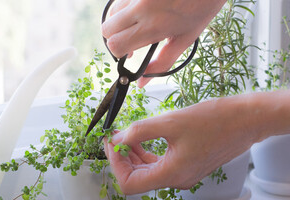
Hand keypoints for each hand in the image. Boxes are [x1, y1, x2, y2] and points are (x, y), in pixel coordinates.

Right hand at [102, 0, 226, 86]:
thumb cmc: (202, 7)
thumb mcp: (185, 39)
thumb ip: (161, 63)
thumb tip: (141, 82)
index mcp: (153, 25)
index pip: (116, 45)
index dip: (119, 53)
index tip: (130, 54)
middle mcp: (140, 6)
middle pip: (106, 30)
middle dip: (115, 38)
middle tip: (131, 40)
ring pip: (111, 13)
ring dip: (119, 22)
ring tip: (138, 22)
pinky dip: (126, 7)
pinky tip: (142, 8)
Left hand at [103, 92, 289, 194]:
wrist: (246, 120)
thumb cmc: (214, 120)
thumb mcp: (169, 122)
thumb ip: (138, 132)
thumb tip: (117, 139)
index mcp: (171, 175)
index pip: (129, 183)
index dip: (114, 164)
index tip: (110, 143)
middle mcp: (176, 180)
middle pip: (136, 178)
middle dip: (120, 157)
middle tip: (113, 137)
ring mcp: (182, 174)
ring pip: (146, 171)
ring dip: (132, 154)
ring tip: (125, 135)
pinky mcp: (187, 165)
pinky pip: (158, 164)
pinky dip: (145, 153)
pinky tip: (140, 138)